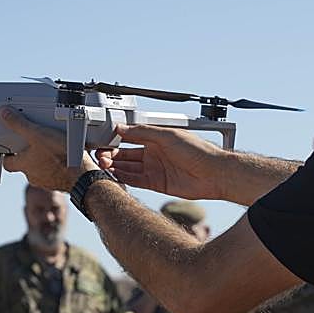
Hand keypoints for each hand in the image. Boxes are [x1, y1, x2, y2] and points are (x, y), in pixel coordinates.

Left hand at [0, 107, 97, 189]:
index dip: (7, 155)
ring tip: (54, 146)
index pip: (7, 163)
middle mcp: (33, 175)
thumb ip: (19, 124)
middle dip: (29, 154)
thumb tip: (4, 114)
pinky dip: (58, 166)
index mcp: (24, 164)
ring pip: (40, 169)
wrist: (83, 175)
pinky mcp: (60, 182)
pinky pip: (55, 173)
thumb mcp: (37, 133)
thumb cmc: (60, 156)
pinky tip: (66, 156)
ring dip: (44, 160)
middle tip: (35, 142)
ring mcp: (47, 181)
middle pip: (25, 165)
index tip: (10, 148)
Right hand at [95, 124, 226, 199]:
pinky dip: (124, 179)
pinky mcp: (157, 184)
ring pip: (129, 168)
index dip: (116, 139)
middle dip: (112, 154)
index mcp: (156, 139)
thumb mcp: (167, 135)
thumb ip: (143, 132)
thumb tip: (122, 127)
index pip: (131, 138)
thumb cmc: (198, 150)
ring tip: (102, 164)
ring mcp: (155, 170)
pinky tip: (114, 176)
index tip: (103, 141)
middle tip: (99, 155)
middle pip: (127, 154)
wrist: (214, 173)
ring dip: (115, 166)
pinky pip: (136, 181)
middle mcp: (154, 154)